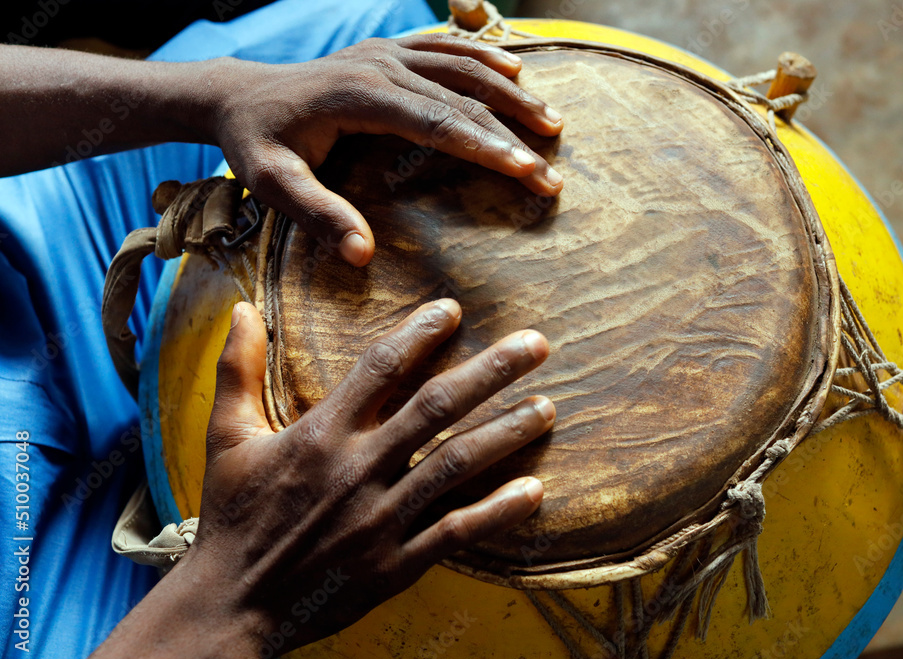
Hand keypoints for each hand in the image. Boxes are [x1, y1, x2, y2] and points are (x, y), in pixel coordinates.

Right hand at [84, 298, 552, 658]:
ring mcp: (380, 518)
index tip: (454, 309)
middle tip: (537, 346)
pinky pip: (455, 532)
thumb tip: (245, 307)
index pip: (381, 368)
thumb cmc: (231, 515)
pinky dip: (497, 512)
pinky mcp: (393, 564)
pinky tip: (534, 490)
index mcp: (320, 434)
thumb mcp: (225, 437)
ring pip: (457, 465)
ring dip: (507, 433)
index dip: (421, 333)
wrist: (230, 603)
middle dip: (492, 371)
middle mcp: (357, 469)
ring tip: (547, 408)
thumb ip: (236, 369)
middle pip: (437, 407)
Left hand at [211, 34, 564, 265]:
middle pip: (463, 97)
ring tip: (553, 124)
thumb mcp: (271, 184)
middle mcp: (379, 66)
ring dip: (511, 95)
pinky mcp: (387, 50)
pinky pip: (446, 47)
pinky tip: (515, 73)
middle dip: (514, 135)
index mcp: (359, 96)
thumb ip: (316, 215)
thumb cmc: (255, 143)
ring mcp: (386, 52)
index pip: (439, 123)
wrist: (237, 95)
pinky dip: (485, 58)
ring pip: (463, 66)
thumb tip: (362, 256)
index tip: (528, 173)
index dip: (487, 148)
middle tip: (553, 175)